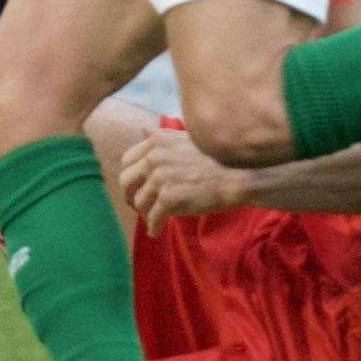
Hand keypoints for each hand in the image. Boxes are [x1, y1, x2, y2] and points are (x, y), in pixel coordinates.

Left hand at [118, 128, 249, 236]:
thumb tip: (143, 129)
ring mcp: (160, 178)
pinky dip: (153, 227)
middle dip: (130, 195)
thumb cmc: (214, 159)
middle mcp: (154, 157)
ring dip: (144, 212)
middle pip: (126, 181)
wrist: (235, 177)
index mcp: (157, 141)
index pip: (127, 160)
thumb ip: (161, 137)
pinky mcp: (169, 199)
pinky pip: (152, 218)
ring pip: (138, 202)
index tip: (137, 187)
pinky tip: (156, 231)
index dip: (130, 176)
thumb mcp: (186, 139)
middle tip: (139, 206)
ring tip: (153, 218)